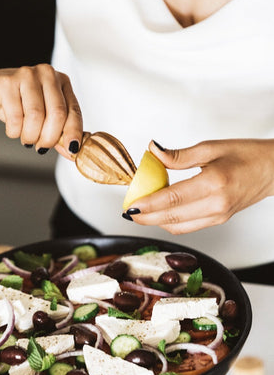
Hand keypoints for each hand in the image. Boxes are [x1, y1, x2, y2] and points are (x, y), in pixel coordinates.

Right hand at [0, 64, 82, 157]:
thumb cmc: (16, 103)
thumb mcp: (41, 118)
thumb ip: (58, 132)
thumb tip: (72, 152)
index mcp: (61, 81)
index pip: (73, 111)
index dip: (74, 133)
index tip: (71, 150)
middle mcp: (47, 74)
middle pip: (57, 114)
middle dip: (49, 138)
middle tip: (41, 147)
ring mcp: (27, 75)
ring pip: (36, 116)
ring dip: (30, 136)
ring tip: (25, 138)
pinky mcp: (7, 82)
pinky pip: (15, 117)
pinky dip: (14, 131)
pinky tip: (12, 129)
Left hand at [125, 139, 273, 233]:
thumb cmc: (246, 155)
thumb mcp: (211, 148)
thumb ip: (179, 155)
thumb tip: (153, 152)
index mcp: (215, 183)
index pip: (173, 198)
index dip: (148, 204)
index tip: (130, 205)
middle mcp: (217, 204)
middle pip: (172, 217)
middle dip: (146, 217)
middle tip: (128, 212)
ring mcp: (219, 216)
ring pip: (179, 226)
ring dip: (156, 221)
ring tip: (140, 212)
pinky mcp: (219, 220)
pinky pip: (189, 227)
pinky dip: (171, 222)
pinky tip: (160, 213)